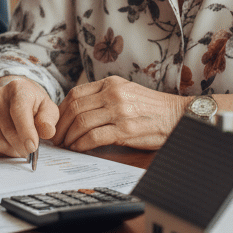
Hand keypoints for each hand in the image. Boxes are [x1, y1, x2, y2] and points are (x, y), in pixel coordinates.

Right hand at [0, 76, 58, 158]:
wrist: (14, 98)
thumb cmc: (34, 105)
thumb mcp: (47, 109)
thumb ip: (48, 120)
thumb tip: (47, 131)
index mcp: (17, 89)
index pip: (19, 112)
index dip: (26, 131)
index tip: (32, 148)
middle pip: (9, 131)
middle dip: (22, 147)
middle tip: (30, 151)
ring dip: (12, 151)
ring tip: (21, 146)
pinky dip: (1, 152)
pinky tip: (9, 144)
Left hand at [54, 76, 180, 151]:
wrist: (178, 116)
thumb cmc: (151, 107)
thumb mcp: (125, 91)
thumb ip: (103, 96)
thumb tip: (76, 110)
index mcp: (110, 83)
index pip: (75, 94)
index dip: (60, 111)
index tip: (55, 122)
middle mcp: (113, 94)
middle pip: (74, 109)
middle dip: (60, 126)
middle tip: (56, 138)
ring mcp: (119, 111)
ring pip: (81, 123)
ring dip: (69, 137)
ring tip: (67, 145)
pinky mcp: (125, 130)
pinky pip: (94, 137)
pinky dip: (81, 144)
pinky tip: (79, 148)